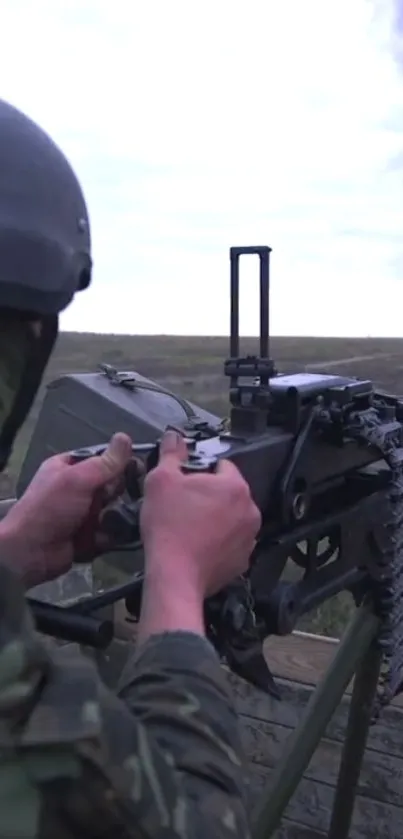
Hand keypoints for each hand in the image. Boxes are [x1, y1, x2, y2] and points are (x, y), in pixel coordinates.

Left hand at [0, 433, 132, 588]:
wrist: (30, 553)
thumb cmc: (50, 508)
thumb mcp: (78, 479)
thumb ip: (105, 462)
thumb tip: (125, 436)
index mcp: (69, 468)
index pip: (102, 459)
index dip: (119, 462)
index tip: (136, 467)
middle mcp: (77, 489)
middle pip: (111, 484)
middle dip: (118, 491)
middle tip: (119, 496)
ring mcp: (83, 513)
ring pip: (114, 508)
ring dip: (117, 514)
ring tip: (118, 518)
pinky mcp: (90, 535)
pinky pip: (111, 531)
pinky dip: (113, 534)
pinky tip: (115, 534)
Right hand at [140, 430, 260, 597]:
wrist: (174, 576)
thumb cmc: (168, 525)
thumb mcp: (161, 481)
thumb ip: (171, 454)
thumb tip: (174, 436)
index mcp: (235, 486)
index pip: (222, 465)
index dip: (201, 471)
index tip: (184, 483)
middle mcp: (250, 510)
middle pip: (229, 493)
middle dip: (209, 495)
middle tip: (184, 505)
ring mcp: (249, 538)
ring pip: (231, 518)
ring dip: (216, 518)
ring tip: (190, 527)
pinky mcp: (243, 561)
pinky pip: (231, 543)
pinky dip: (219, 542)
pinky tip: (198, 545)